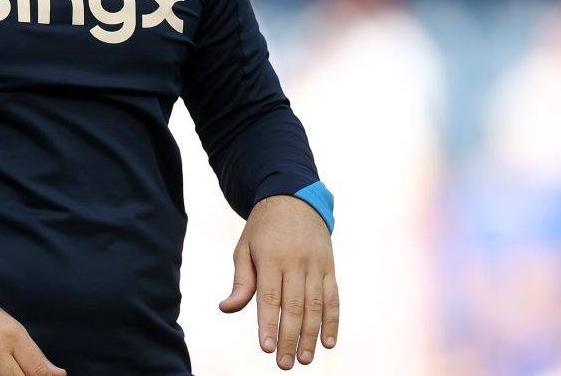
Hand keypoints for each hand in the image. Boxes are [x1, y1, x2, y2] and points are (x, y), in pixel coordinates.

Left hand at [218, 195, 337, 368]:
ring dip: (311, 335)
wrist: (295, 200)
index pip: (270, 296)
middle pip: (294, 306)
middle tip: (285, 364)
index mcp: (271, 257)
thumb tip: (227, 308)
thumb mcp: (245, 249)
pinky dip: (332, 321)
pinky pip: (333, 298)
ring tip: (304, 359)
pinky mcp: (329, 268)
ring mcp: (316, 265)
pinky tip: (328, 342)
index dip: (269, 323)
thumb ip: (241, 281)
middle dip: (289, 337)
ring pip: (316, 306)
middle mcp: (296, 261)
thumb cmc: (263, 230)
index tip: (267, 348)